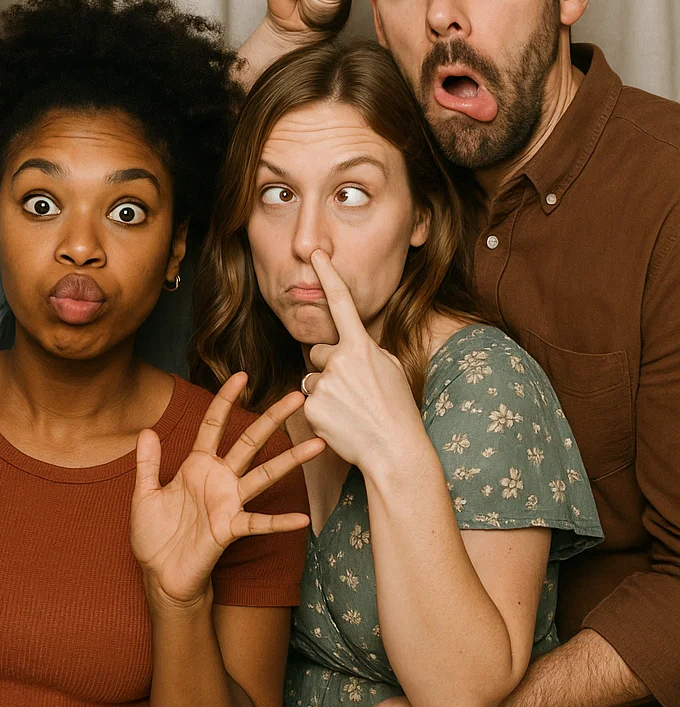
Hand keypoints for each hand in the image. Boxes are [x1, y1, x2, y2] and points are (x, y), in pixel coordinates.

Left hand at [131, 373, 323, 606]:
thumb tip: (146, 429)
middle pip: (248, 441)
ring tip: (318, 444)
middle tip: (297, 396)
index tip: (241, 376)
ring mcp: (228, 503)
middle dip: (272, 418)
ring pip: (263, 475)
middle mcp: (218, 479)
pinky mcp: (230, 530)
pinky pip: (258, 524)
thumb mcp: (144, 494)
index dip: (225, 400)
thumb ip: (147, 463)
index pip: (213, 425)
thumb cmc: (154, 536)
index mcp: (196, 466)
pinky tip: (301, 519)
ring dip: (290, 461)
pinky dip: (279, 522)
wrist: (159, 576)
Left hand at [300, 251, 427, 470]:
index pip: (342, 303)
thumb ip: (365, 351)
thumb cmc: (397, 410)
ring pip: (312, 378)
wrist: (394, 451)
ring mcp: (323, 385)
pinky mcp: (311, 408)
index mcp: (362, 347)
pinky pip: (308, 401)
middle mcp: (339, 361)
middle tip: (355, 392)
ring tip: (350, 410)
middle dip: (330, 367)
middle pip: (319, 351)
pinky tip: (341, 423)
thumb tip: (347, 346)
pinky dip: (322, 412)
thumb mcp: (391, 369)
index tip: (316, 254)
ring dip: (325, 390)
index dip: (328, 275)